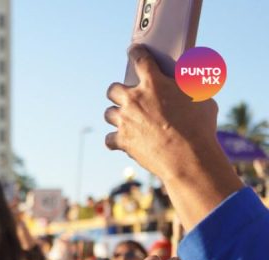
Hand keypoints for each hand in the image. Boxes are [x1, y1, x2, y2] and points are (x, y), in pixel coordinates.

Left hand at [104, 45, 221, 185]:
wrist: (188, 157)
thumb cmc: (200, 126)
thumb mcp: (202, 98)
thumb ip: (190, 86)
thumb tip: (189, 79)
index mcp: (154, 83)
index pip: (140, 59)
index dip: (136, 53)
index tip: (133, 51)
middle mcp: (134, 99)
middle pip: (113, 89)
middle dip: (118, 92)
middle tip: (127, 96)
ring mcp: (125, 120)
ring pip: (109, 113)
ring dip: (116, 115)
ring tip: (127, 119)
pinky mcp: (121, 141)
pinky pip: (109, 139)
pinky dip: (115, 140)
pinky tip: (122, 141)